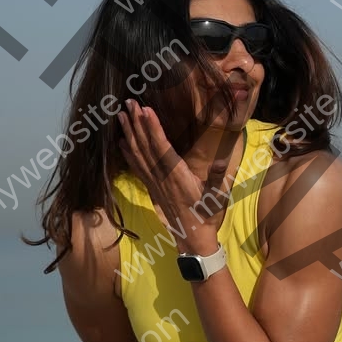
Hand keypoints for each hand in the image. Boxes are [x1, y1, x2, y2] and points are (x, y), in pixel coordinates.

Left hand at [117, 99, 231, 248]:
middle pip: (145, 146)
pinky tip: (121, 142)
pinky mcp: (152, 188)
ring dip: (129, 133)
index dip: (152, 128)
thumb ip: (217, 178)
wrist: (193, 238)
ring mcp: (154, 183)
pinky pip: (136, 167)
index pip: (162, 148)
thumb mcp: (217, 197)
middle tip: (128, 102)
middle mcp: (162, 177)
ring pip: (137, 154)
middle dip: (136, 123)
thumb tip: (221, 162)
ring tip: (121, 115)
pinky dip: (127, 153)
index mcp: (177, 176)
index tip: (145, 110)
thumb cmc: (207, 215)